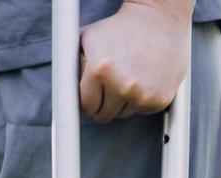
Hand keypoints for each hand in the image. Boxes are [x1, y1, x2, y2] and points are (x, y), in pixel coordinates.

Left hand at [77, 0, 191, 122]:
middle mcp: (122, 85)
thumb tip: (59, 89)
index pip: (85, 106)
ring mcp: (143, 94)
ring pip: (123, 114)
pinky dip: (141, 101)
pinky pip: (143, 111)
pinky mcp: (160, 98)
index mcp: (99, 71)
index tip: (90, 98)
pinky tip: (143, 81)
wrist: (159, 19)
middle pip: (103, 115)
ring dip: (122, 103)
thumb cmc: (120, 28)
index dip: (86, 102)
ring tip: (127, 80)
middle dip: (102, 105)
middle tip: (108, 89)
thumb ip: (70, 64)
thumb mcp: (86, 38)